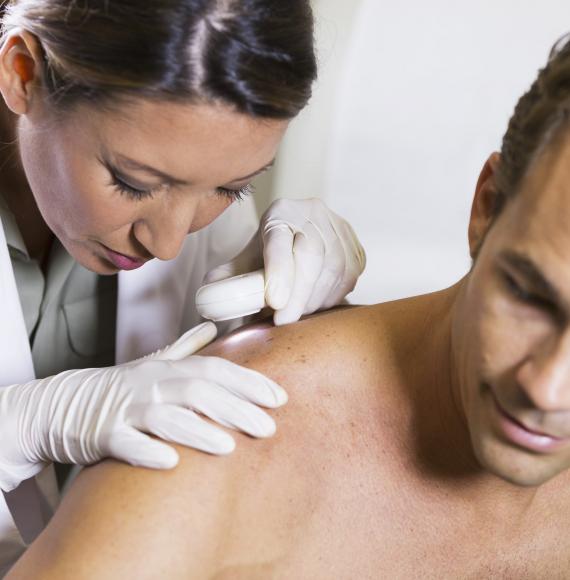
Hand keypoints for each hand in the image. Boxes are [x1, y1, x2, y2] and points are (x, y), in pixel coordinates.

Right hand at [0, 322, 286, 491]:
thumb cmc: (119, 386)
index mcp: (168, 368)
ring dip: (198, 431)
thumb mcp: (154, 363)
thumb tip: (214, 327)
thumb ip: (186, 348)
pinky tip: (171, 463)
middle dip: (236, 408)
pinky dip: (147, 451)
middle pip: (198, 391)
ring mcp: (126, 409)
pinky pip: (125, 443)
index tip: (280, 397)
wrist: (62, 403)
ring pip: (165, 416)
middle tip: (269, 428)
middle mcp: (151, 384)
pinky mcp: (103, 435)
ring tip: (229, 446)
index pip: (215, 370)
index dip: (248, 382)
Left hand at [204, 198, 365, 324]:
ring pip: (333, 269)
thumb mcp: (245, 261)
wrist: (300, 238)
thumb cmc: (268, 254)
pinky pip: (348, 278)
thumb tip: (210, 298)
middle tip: (283, 322)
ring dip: (313, 300)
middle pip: (311, 255)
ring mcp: (339, 228)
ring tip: (295, 315)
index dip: (278, 271)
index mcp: (280, 212)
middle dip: (298, 294)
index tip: (274, 302)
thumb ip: (229, 277)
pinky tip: (314, 305)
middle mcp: (313, 213)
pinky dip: (330, 298)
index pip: (279, 239)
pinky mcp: (356, 248)